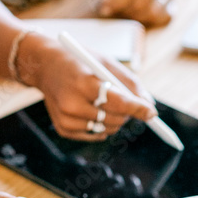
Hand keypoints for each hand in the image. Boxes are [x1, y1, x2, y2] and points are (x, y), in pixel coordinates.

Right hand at [19, 34, 156, 140]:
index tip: (152, 113)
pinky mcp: (63, 129)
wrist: (45, 66)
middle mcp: (72, 104)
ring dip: (115, 118)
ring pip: (107, 129)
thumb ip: (130, 84)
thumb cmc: (80, 63)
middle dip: (127, 112)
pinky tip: (94, 110)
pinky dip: (102, 126)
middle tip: (125, 101)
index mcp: (84, 83)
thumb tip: (150, 107)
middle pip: (115, 119)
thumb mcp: (106, 64)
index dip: (138, 109)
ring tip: (105, 102)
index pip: (119, 103)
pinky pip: (95, 135)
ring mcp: (65, 119)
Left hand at [99, 0, 173, 26]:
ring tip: (126, 11)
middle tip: (114, 10)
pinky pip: (165, 17)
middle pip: (141, 3)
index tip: (104, 9)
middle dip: (123, 10)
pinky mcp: (172, 0)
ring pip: (153, 13)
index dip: (116, 1)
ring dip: (136, 17)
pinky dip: (151, 20)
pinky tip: (140, 15)